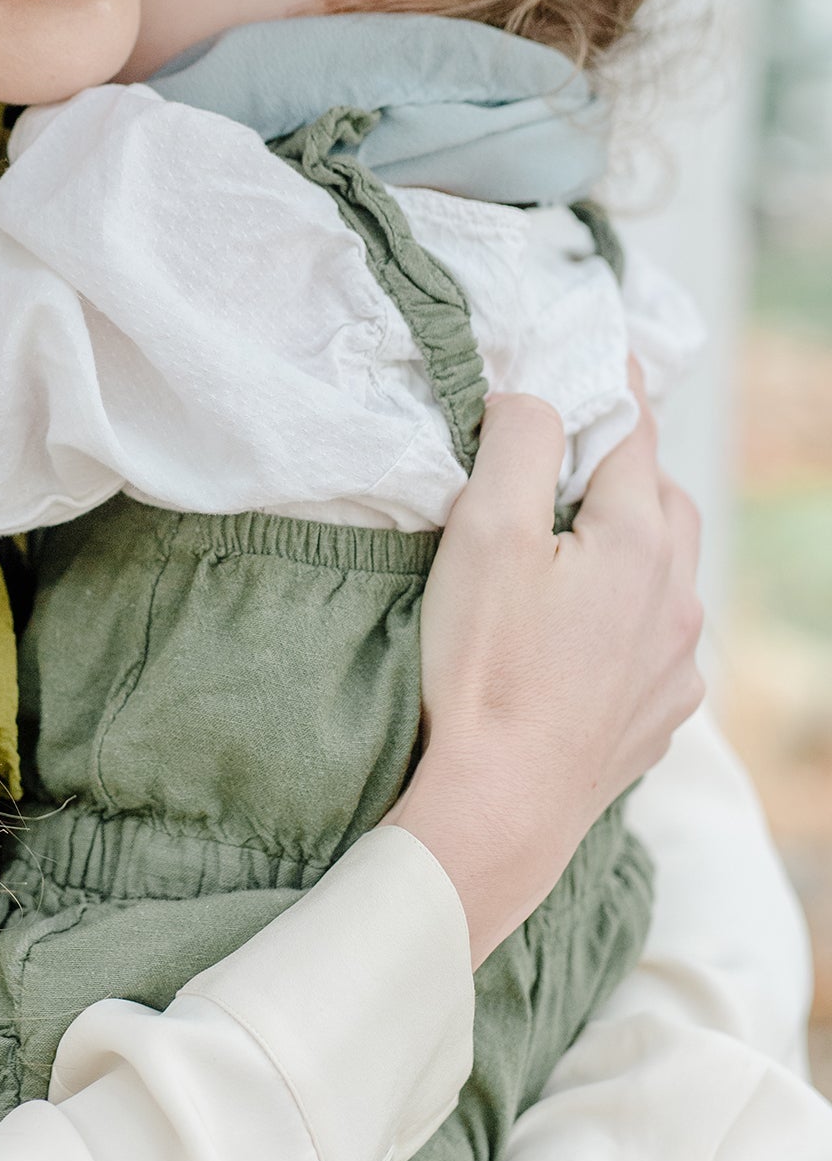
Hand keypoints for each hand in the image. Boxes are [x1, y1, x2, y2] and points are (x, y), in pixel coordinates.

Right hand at [389, 370, 702, 963]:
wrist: (499, 807)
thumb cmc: (484, 668)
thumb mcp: (484, 531)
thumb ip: (517, 443)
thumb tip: (535, 398)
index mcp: (638, 540)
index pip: (633, 434)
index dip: (616, 387)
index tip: (610, 353)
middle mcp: (676, 598)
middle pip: (665, 502)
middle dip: (627, 470)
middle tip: (572, 462)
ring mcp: (675, 664)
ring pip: (669, 574)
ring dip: (634, 546)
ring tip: (577, 548)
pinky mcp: (658, 716)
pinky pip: (658, 642)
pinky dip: (630, 617)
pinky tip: (581, 635)